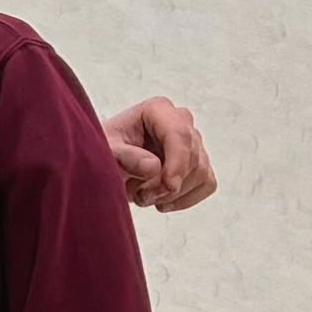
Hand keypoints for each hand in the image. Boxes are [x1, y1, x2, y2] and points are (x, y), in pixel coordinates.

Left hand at [101, 96, 214, 210]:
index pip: (179, 134)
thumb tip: (154, 167)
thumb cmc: (106, 151)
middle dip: (167, 184)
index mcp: (157, 110)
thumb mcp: (105, 151)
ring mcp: (193, 142)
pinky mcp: (200, 162)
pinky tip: (162, 202)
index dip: (177, 162)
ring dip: (172, 194)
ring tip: (143, 196)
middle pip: (191, 157)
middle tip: (140, 196)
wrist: (108, 162)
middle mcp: (180, 121)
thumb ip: (125, 157)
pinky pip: (206, 184)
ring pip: (200, 173)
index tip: (169, 186)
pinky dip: (185, 199)